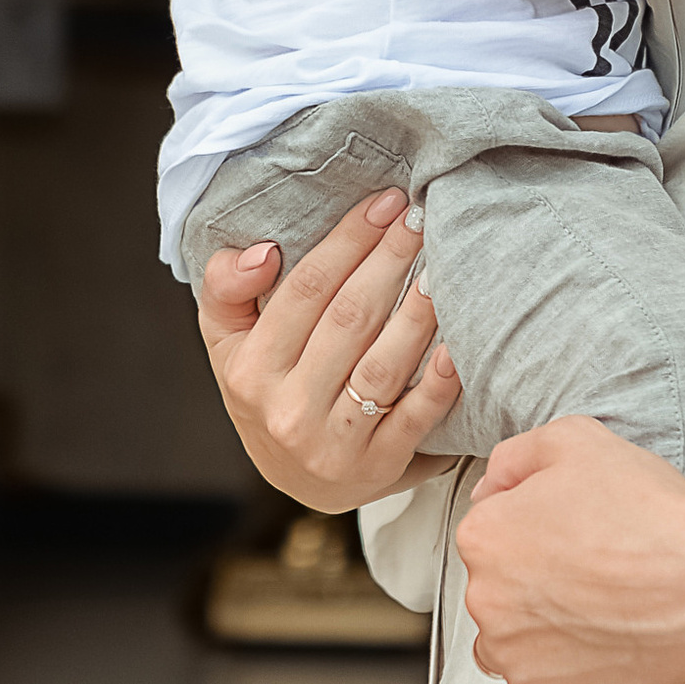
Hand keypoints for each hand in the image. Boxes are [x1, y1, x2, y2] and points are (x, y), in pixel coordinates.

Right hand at [195, 190, 461, 512]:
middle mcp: (288, 409)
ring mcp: (334, 442)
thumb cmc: (269, 389)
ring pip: (383, 366)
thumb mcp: (228, 342)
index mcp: (250, 369)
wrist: (299, 480)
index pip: (305, 290)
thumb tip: (263, 252)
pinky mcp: (378, 467)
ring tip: (442, 268)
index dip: (347, 241)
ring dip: (418, 313)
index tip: (385, 203)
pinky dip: (439, 383)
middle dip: (389, 260)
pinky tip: (458, 347)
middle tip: (421, 217)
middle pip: (349, 320)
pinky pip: (415, 419)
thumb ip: (226, 289)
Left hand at [458, 417, 684, 683]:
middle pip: (496, 591)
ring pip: (508, 644)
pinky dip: (556, 678)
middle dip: (533, 584)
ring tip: (596, 616)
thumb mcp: (579, 441)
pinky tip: (595, 652)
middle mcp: (484, 598)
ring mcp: (509, 654)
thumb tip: (490, 488)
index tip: (572, 538)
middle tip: (590, 575)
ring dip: (538, 634)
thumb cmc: (652, 516)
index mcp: (485, 535)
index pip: (490, 535)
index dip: (534, 532)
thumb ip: (516, 456)